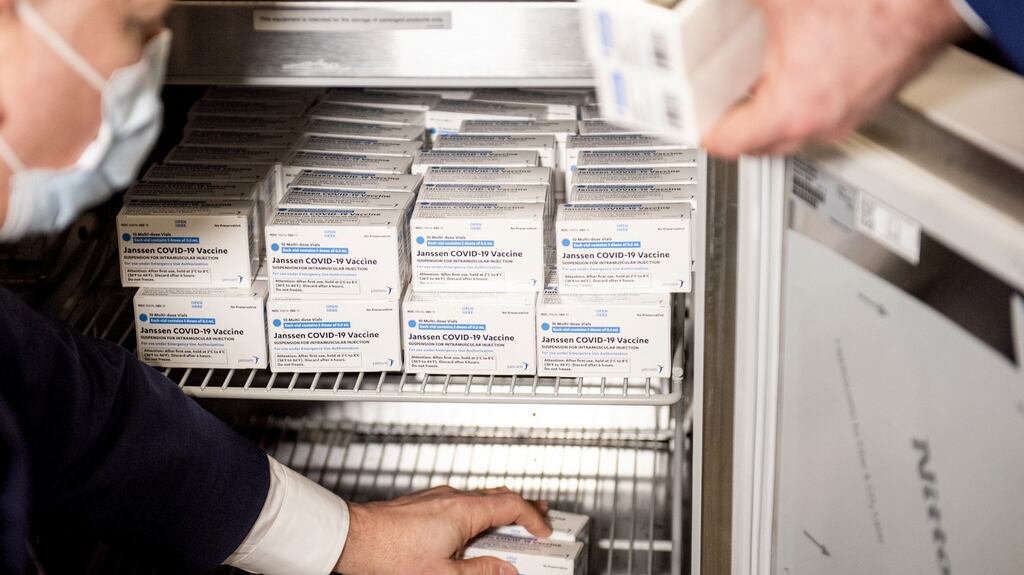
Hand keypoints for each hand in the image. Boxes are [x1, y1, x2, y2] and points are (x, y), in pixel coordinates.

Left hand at [334, 486, 552, 574]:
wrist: (354, 539)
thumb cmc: (391, 554)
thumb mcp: (443, 574)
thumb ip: (480, 571)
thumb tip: (504, 571)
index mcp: (463, 511)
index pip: (512, 506)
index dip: (533, 517)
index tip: (543, 530)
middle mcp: (452, 497)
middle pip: (498, 496)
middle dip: (522, 508)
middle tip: (539, 518)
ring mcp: (437, 497)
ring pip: (479, 498)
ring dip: (499, 511)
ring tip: (510, 526)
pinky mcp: (424, 501)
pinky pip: (461, 502)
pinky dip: (478, 513)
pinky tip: (473, 529)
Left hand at [702, 0, 969, 157]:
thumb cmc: (873, 4)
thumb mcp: (780, 0)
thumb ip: (738, 8)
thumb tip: (715, 8)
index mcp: (790, 110)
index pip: (727, 144)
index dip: (699, 127)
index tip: (690, 118)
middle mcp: (821, 123)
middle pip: (760, 145)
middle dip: (736, 123)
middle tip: (718, 99)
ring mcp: (850, 114)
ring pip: (796, 130)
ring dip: (773, 112)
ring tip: (756, 81)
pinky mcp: (872, 98)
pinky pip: (825, 112)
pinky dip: (806, 99)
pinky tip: (800, 65)